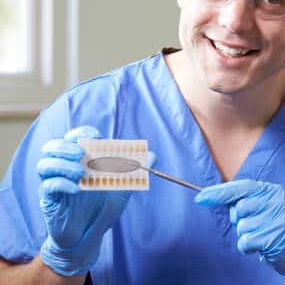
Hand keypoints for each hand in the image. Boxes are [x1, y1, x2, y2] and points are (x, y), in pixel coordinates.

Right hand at [37, 126, 131, 275]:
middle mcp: (65, 168)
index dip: (84, 134)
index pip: (75, 137)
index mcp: (81, 160)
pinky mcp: (49, 199)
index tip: (97, 139)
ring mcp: (55, 182)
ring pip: (45, 163)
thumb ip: (136, 171)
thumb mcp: (123, 188)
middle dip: (66, 146)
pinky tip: (77, 189)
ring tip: (81, 173)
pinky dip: (61, 184)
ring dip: (62, 164)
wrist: (90, 236)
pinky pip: (47, 186)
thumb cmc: (103, 207)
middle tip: (83, 154)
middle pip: (53, 146)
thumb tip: (153, 155)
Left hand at [195, 180, 284, 283]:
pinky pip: (245, 242)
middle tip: (254, 225)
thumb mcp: (263, 208)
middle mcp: (276, 201)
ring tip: (261, 236)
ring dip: (246, 235)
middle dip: (239, 220)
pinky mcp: (275, 237)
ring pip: (241, 227)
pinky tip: (261, 247)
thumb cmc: (274, 227)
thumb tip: (210, 196)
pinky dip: (247, 248)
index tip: (200, 198)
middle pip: (239, 209)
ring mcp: (278, 218)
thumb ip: (243, 201)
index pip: (241, 188)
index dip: (219, 193)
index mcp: (272, 190)